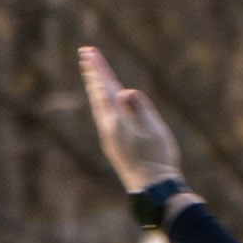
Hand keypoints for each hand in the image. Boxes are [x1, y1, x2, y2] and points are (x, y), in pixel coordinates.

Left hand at [79, 44, 184, 195]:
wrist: (152, 190)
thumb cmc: (158, 159)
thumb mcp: (154, 130)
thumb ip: (140, 109)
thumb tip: (125, 91)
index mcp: (118, 121)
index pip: (106, 88)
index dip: (98, 69)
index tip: (89, 52)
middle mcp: (109, 128)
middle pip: (98, 94)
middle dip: (92, 73)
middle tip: (84, 54)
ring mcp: (109, 137)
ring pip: (98, 106)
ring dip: (94, 87)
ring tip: (89, 73)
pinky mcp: (113, 145)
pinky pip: (103, 116)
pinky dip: (100, 101)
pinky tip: (102, 101)